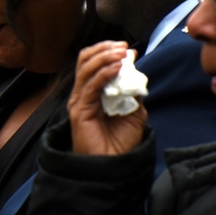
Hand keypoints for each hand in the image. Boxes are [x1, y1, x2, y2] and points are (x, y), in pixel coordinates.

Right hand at [68, 40, 147, 155]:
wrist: (113, 167)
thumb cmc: (120, 144)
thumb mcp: (133, 112)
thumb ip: (133, 93)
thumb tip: (136, 74)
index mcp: (92, 92)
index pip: (93, 62)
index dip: (109, 51)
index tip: (129, 50)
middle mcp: (82, 93)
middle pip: (85, 59)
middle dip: (105, 48)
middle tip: (123, 47)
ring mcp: (79, 101)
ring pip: (86, 68)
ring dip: (105, 56)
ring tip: (122, 53)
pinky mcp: (80, 110)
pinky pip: (91, 85)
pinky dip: (105, 72)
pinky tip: (118, 68)